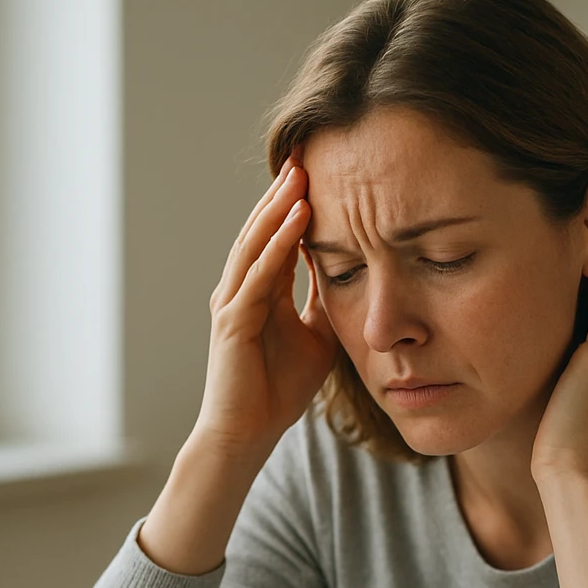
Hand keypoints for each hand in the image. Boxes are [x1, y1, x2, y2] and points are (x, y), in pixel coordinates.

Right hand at [193, 157, 339, 465]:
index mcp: (259, 292)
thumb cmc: (277, 392)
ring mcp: (232, 304)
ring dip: (278, 208)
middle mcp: (240, 290)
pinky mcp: (232, 323)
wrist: (247, 435)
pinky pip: (258, 275)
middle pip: (262, 229)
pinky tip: (296, 221)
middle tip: (305, 152)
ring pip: (255, 244)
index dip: (295, 204)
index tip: (319, 170)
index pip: (278, 237)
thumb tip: (355, 275)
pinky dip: (276, 246)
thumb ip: (326, 304)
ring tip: (299, 175)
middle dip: (283, 192)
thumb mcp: (318, 338)